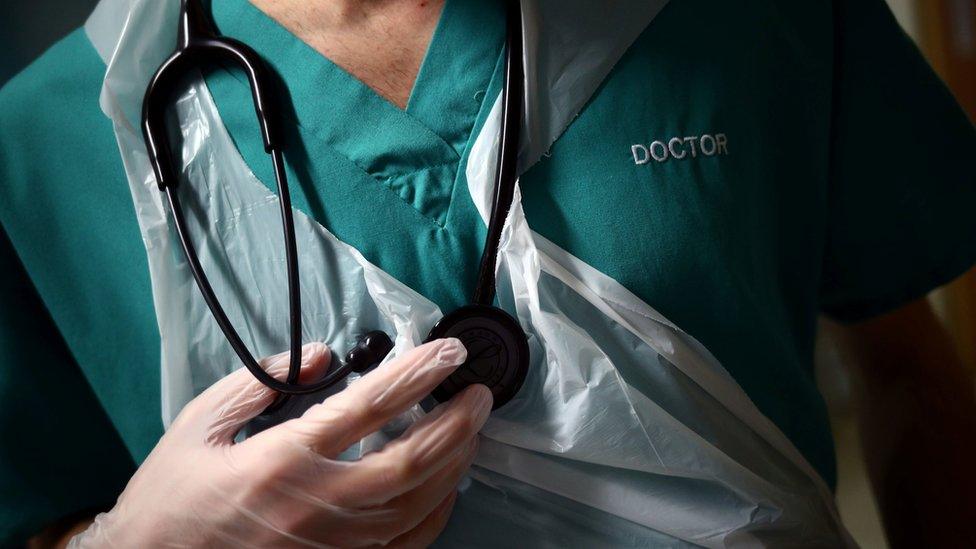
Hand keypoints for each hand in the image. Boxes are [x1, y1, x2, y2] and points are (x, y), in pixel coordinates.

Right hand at [69, 338, 490, 547]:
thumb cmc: (172, 497)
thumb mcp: (200, 422)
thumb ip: (260, 381)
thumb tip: (320, 356)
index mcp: (280, 459)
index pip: (369, 406)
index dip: (418, 374)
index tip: (447, 351)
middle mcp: (314, 504)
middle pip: (409, 462)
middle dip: (455, 423)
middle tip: (478, 394)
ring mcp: (330, 544)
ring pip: (414, 505)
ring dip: (453, 465)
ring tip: (471, 431)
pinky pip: (402, 544)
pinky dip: (435, 513)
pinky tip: (446, 487)